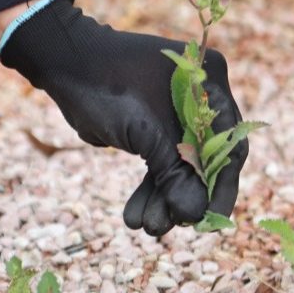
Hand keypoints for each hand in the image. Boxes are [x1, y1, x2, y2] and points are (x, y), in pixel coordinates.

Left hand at [0, 0, 247, 235]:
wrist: (63, 65)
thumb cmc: (107, 88)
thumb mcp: (145, 132)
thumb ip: (175, 174)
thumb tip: (196, 216)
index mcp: (209, 83)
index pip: (229, 144)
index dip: (223, 186)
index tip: (211, 221)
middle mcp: (200, 97)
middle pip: (204, 159)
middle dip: (183, 197)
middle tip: (166, 227)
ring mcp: (175, 113)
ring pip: (179, 166)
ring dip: (162, 199)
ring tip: (142, 226)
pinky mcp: (152, 126)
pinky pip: (159, 163)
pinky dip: (148, 188)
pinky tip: (133, 216)